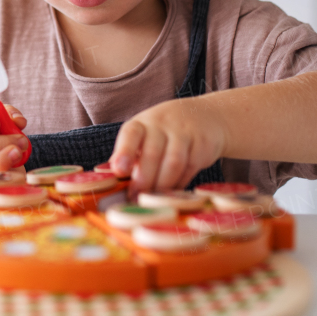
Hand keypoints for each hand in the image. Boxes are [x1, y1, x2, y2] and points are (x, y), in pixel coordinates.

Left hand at [109, 98, 226, 192]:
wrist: (205, 115)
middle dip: (144, 180)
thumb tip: (111, 177)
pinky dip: (180, 183)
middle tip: (137, 198)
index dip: (124, 151)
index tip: (120, 170)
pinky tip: (172, 191)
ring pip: (173, 162)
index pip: (131, 133)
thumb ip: (129, 154)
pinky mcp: (202, 143)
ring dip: (162, 185)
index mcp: (142, 123)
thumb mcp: (145, 135)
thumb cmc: (164, 132)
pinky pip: (190, 167)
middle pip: (152, 153)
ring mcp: (184, 132)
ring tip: (154, 199)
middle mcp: (161, 124)